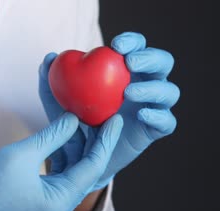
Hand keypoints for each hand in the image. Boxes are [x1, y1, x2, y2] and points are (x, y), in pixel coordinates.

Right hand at [0, 113, 122, 210]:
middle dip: (93, 143)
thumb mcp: (22, 155)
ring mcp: (51, 208)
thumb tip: (72, 120)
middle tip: (102, 119)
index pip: (93, 167)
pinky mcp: (41, 203)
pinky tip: (63, 140)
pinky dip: (62, 159)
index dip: (105, 141)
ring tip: (83, 124)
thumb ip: (52, 136)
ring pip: (72, 174)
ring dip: (76, 150)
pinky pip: (60, 179)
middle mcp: (61, 209)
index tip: (115, 121)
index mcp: (60, 202)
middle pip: (85, 171)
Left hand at [39, 32, 179, 190]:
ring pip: (169, 92)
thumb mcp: (58, 104)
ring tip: (128, 92)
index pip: (138, 48)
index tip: (115, 45)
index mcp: (126, 72)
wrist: (81, 160)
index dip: (133, 41)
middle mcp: (145, 86)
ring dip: (152, 88)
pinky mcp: (153, 131)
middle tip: (130, 63)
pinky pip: (167, 122)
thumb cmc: (72, 125)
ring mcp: (152, 108)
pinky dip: (158, 116)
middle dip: (150, 58)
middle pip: (163, 63)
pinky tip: (141, 114)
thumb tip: (50, 57)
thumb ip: (52, 82)